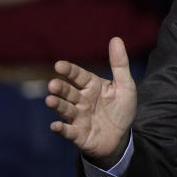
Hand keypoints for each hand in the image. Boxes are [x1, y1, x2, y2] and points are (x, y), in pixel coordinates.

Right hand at [47, 37, 137, 167]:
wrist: (121, 137)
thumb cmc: (121, 109)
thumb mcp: (125, 86)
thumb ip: (120, 64)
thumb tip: (116, 38)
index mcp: (91, 86)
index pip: (78, 76)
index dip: (69, 70)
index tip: (59, 65)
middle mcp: (81, 100)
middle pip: (68, 92)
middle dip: (60, 88)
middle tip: (53, 85)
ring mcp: (78, 118)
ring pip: (65, 110)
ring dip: (57, 105)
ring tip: (50, 100)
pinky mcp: (78, 135)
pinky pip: (68, 132)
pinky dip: (61, 129)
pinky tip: (55, 126)